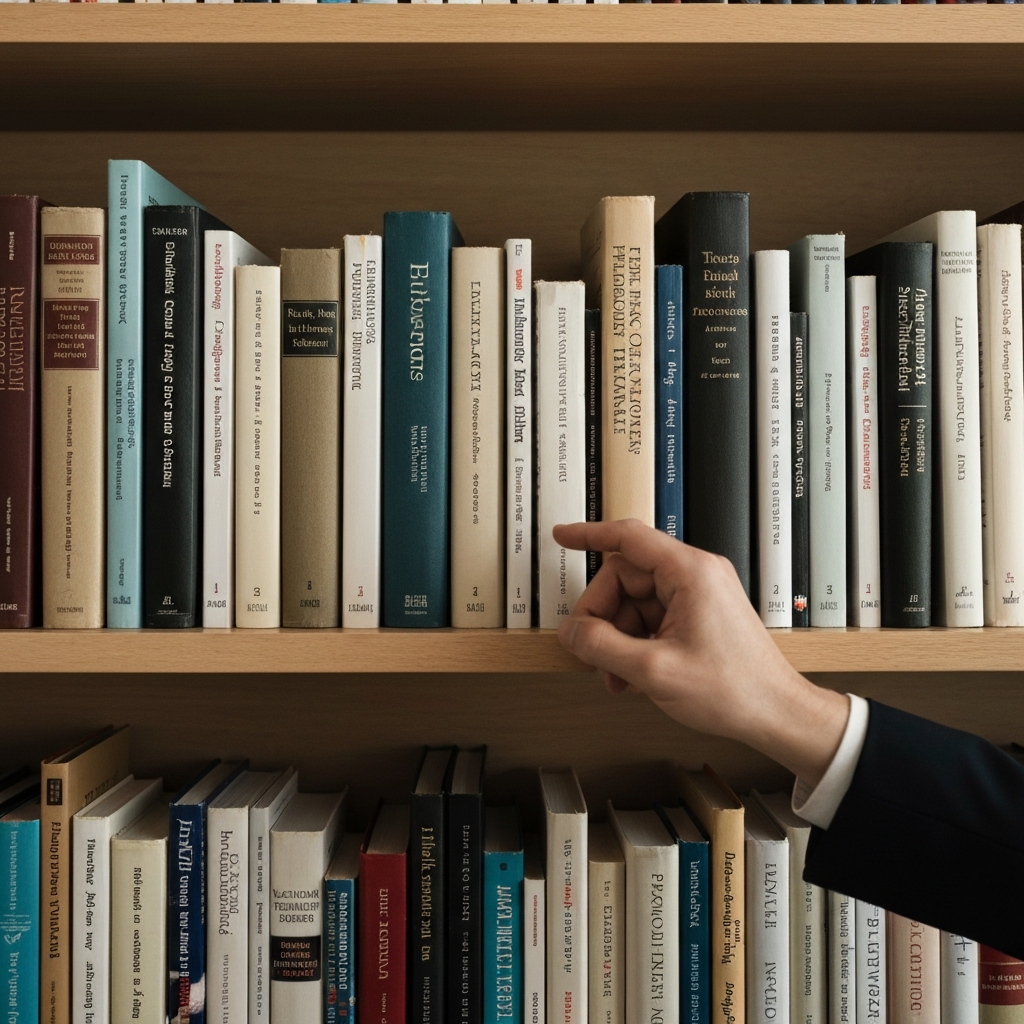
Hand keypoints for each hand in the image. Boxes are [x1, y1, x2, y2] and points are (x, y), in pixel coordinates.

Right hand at [553, 519, 848, 787]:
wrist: (776, 714)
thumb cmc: (735, 689)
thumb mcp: (654, 670)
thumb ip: (602, 646)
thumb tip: (571, 632)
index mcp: (690, 573)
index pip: (628, 538)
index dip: (588, 535)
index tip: (562, 536)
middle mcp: (695, 576)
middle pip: (625, 578)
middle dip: (602, 615)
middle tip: (590, 649)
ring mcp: (698, 596)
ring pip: (635, 603)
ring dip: (617, 637)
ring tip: (615, 674)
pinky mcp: (699, 616)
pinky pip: (651, 619)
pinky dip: (635, 644)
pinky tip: (631, 674)